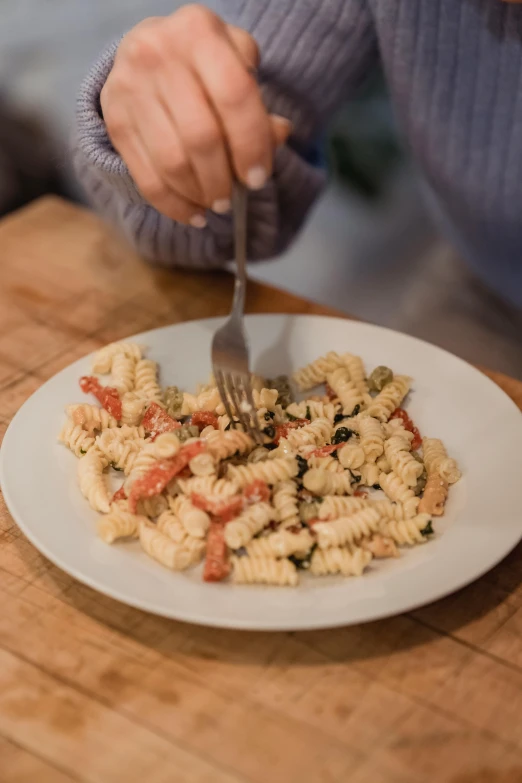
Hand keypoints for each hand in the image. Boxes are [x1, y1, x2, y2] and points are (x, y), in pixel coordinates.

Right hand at [100, 5, 290, 226]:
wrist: (147, 50)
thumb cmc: (203, 63)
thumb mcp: (236, 64)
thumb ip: (258, 101)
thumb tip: (279, 135)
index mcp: (198, 32)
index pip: (234, 96)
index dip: (251, 144)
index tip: (258, 177)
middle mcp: (158, 53)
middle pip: (201, 136)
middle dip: (223, 178)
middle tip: (234, 197)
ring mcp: (130, 88)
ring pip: (172, 162)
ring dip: (200, 194)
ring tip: (215, 203)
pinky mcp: (115, 120)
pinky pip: (147, 178)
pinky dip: (174, 205)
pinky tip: (193, 214)